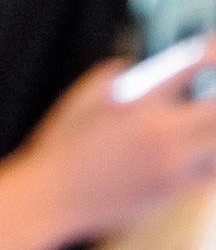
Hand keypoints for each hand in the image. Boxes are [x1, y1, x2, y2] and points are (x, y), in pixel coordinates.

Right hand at [17, 54, 215, 242]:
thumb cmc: (61, 148)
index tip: (215, 52)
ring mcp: (170, 163)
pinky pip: (215, 172)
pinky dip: (215, 157)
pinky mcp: (172, 191)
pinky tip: (208, 151)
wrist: (49, 198)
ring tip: (208, 126)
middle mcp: (160, 131)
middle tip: (215, 95)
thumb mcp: (82, 96)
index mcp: (138, 102)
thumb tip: (148, 68)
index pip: (195, 64)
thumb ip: (118, 73)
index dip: (214, 51)